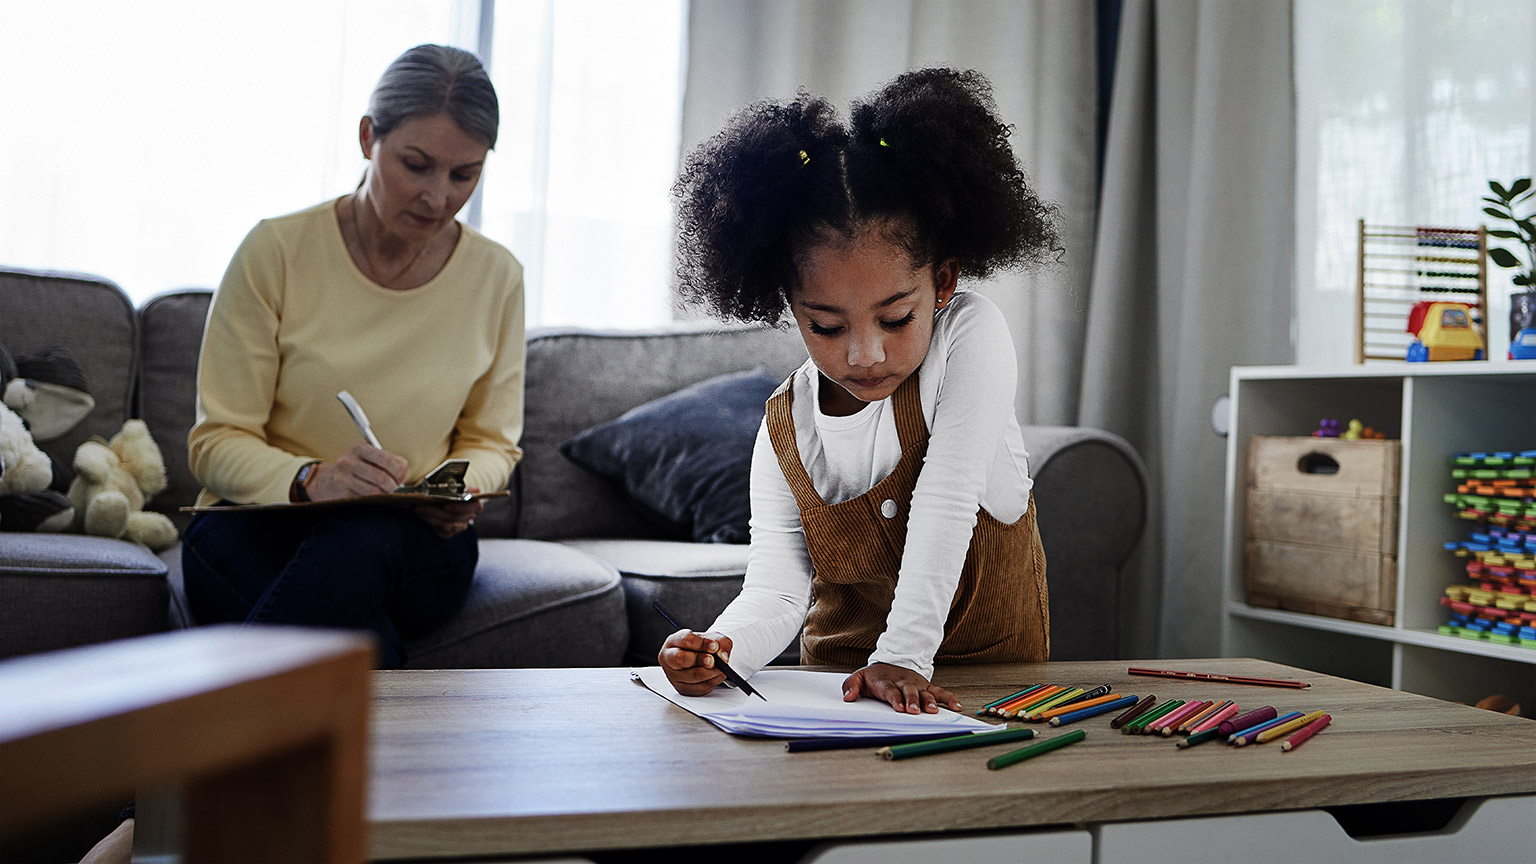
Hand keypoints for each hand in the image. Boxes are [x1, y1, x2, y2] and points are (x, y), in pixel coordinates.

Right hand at [305, 442, 407, 500]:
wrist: (327, 481)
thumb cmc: (355, 469)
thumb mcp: (371, 458)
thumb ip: (392, 462)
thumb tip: (403, 474)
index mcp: (358, 449)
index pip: (385, 458)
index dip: (397, 470)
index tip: (400, 477)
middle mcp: (348, 462)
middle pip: (381, 477)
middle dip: (392, 485)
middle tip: (393, 488)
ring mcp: (342, 478)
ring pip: (374, 491)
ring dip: (384, 494)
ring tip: (384, 492)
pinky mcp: (340, 494)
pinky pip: (365, 500)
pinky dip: (373, 501)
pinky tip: (372, 497)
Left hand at [414, 487, 483, 537]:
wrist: (439, 499)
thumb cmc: (448, 491)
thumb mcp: (454, 486)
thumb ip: (463, 488)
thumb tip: (475, 491)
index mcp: (474, 505)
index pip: (476, 507)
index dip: (461, 507)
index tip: (446, 505)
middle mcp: (469, 517)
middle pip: (456, 517)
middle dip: (437, 511)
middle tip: (422, 505)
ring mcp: (459, 527)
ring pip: (447, 525)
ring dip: (431, 516)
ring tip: (418, 509)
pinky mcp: (448, 534)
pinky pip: (440, 531)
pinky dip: (429, 522)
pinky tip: (421, 515)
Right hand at [658, 629, 734, 695]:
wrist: (704, 658)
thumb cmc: (705, 647)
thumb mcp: (715, 639)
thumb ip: (721, 643)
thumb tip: (722, 656)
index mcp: (674, 641)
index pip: (685, 640)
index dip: (702, 643)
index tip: (714, 646)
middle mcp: (669, 658)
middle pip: (681, 659)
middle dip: (701, 659)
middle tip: (713, 660)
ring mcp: (673, 675)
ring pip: (693, 676)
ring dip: (711, 672)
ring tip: (721, 668)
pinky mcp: (682, 689)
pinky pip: (700, 688)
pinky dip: (713, 681)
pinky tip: (717, 675)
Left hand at [842, 662, 960, 714]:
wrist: (889, 663)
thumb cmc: (874, 677)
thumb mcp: (858, 677)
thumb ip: (851, 686)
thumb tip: (848, 698)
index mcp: (885, 681)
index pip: (890, 690)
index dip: (895, 698)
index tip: (899, 708)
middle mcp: (902, 682)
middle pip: (909, 691)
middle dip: (912, 701)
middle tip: (914, 711)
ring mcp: (916, 684)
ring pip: (924, 692)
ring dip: (929, 701)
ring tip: (934, 711)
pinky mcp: (926, 686)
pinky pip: (940, 692)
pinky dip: (949, 698)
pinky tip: (957, 706)